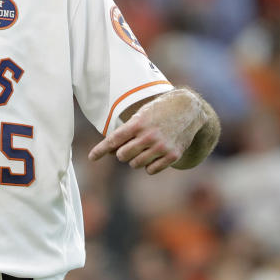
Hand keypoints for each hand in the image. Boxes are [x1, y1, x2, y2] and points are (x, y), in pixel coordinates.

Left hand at [88, 89, 208, 173]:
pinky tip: (153, 155)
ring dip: (135, 159)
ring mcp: (162, 147)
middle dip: (122, 153)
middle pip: (122, 155)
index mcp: (138, 123)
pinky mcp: (173, 155)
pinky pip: (151, 170)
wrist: (188, 109)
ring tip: (144, 148)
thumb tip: (110, 150)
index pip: (114, 139)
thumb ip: (127, 132)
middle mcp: (149, 136)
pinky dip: (149, 166)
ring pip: (135, 164)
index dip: (101, 150)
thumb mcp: (141, 115)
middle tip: (129, 146)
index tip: (91, 157)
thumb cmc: (158, 111)